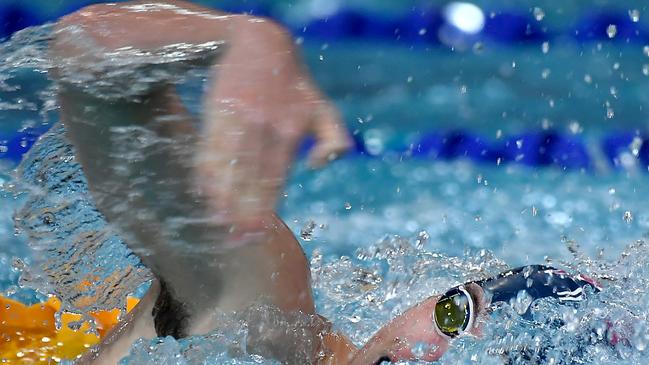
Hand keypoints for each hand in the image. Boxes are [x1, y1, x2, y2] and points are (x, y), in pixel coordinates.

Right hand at [196, 19, 350, 236]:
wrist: (260, 42)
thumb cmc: (294, 84)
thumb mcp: (323, 107)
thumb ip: (334, 138)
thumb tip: (317, 167)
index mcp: (289, 130)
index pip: (275, 177)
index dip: (266, 205)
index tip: (259, 231)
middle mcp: (264, 127)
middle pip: (251, 176)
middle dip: (244, 209)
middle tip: (237, 238)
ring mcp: (240, 118)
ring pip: (230, 164)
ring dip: (223, 195)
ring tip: (218, 221)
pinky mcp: (219, 109)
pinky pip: (210, 144)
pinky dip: (206, 169)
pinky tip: (203, 190)